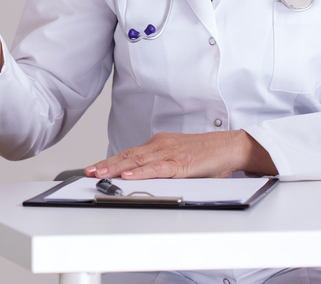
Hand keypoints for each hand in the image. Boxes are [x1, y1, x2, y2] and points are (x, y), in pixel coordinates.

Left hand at [83, 130, 277, 179]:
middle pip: (127, 156)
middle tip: (89, 171)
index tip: (94, 168)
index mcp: (158, 144)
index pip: (129, 153)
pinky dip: (141, 172)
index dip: (109, 161)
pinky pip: (157, 168)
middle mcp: (160, 145)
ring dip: (116, 168)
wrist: (231, 146)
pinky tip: (128, 176)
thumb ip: (162, 165)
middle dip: (106, 165)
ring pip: (137, 161)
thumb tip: (144, 176)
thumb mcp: (179, 157)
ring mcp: (169, 153)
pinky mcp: (181, 163)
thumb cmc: (207, 154)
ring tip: (100, 174)